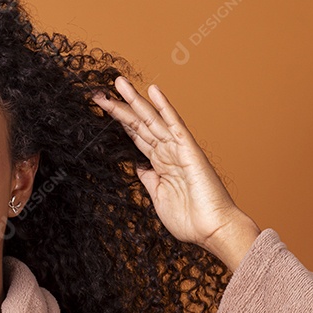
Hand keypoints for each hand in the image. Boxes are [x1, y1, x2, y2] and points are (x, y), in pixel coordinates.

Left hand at [91, 77, 258, 266]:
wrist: (212, 230)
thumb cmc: (190, 220)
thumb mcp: (159, 197)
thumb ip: (149, 180)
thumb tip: (139, 167)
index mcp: (160, 164)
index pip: (136, 137)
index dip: (120, 123)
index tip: (103, 110)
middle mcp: (168, 152)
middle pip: (139, 124)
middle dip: (120, 108)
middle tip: (100, 92)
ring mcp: (178, 149)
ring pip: (152, 119)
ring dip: (135, 101)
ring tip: (118, 82)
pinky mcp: (189, 150)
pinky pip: (174, 124)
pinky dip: (164, 106)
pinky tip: (153, 90)